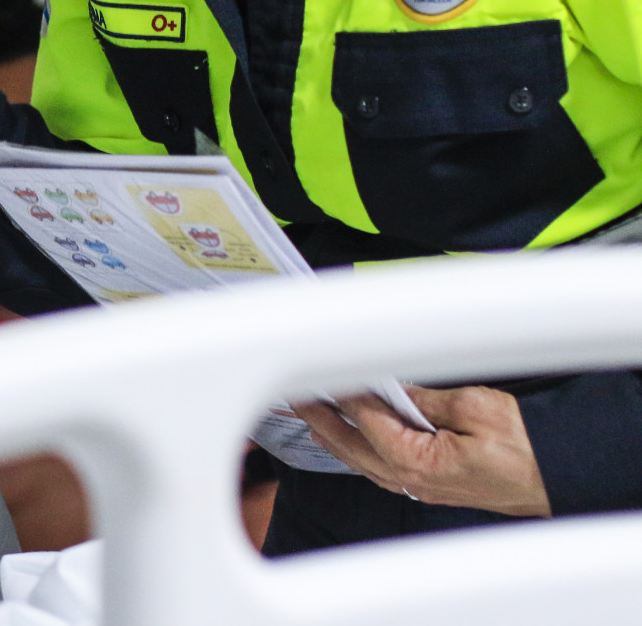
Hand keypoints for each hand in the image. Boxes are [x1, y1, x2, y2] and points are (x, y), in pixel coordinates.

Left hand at [295, 386, 551, 516]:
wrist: (562, 477)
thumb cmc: (529, 450)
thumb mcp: (476, 407)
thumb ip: (425, 398)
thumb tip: (392, 387)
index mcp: (417, 459)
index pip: (364, 418)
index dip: (338, 391)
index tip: (318, 371)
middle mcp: (413, 479)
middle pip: (351, 444)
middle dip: (320, 417)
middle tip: (295, 395)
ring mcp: (422, 486)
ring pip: (363, 461)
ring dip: (335, 436)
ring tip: (311, 416)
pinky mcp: (433, 486)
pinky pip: (383, 469)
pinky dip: (360, 452)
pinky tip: (352, 441)